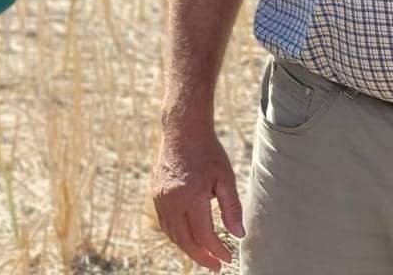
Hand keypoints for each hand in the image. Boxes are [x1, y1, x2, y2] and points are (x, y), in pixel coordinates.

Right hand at [150, 119, 244, 269]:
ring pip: (173, 234)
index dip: (217, 251)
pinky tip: (190, 237)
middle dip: (201, 257)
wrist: (182, 131)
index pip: (204, 235)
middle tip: (216, 266)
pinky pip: (165, 223)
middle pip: (185, 240)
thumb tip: (238, 235)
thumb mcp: (226, 178)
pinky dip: (177, 235)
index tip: (228, 258)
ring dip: (188, 248)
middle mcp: (171, 199)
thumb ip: (232, 208)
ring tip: (205, 255)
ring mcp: (160, 197)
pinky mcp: (155, 194)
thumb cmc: (208, 152)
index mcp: (190, 196)